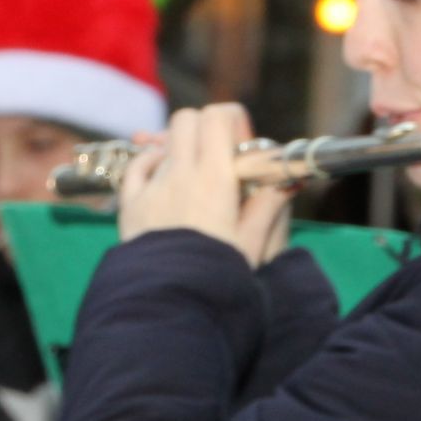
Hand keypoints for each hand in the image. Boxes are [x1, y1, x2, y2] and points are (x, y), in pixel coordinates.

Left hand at [117, 104, 295, 266]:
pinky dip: (152, 164)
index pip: (218, 116)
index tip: (243, 148)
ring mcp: (151, 187)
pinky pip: (138, 167)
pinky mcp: (130, 204)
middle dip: (206, 127)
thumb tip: (289, 180)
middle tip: (221, 156)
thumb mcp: (253, 242)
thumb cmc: (216, 275)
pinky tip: (165, 179)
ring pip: (165, 145)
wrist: (170, 304)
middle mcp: (179, 174)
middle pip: (187, 118)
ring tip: (198, 181)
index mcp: (214, 178)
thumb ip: (269, 204)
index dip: (234, 122)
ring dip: (184, 151)